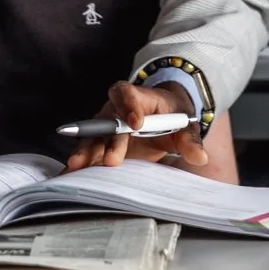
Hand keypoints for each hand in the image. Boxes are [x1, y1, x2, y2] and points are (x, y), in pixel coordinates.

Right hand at [63, 81, 208, 171]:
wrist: (161, 118)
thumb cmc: (171, 118)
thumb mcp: (184, 127)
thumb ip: (190, 141)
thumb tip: (200, 157)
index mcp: (138, 98)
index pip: (127, 93)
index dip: (129, 105)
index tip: (136, 123)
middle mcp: (116, 109)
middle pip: (108, 119)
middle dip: (109, 139)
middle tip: (112, 160)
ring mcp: (105, 126)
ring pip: (92, 135)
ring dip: (86, 150)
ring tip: (77, 166)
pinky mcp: (99, 144)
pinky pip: (87, 151)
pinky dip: (79, 162)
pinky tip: (68, 176)